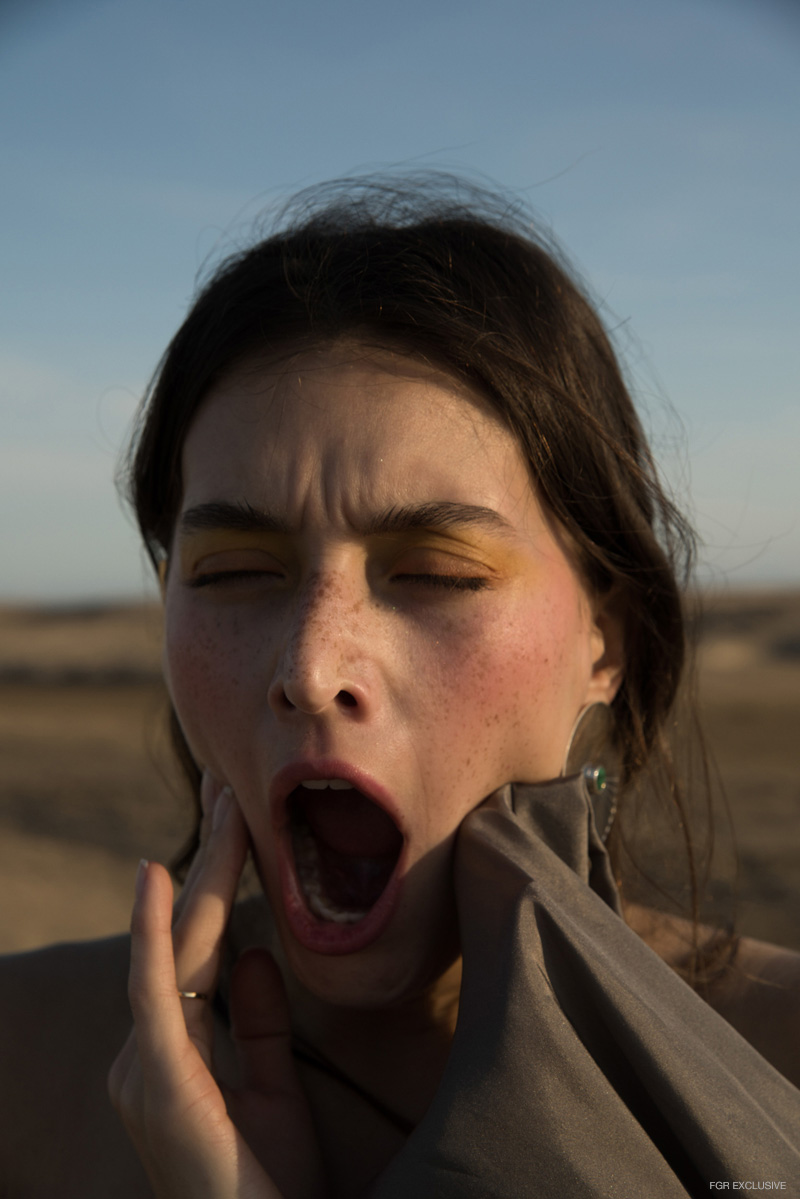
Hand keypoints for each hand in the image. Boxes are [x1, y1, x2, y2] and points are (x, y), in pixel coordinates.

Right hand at [108, 773, 326, 1198]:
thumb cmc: (269, 1186)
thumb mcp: (272, 1088)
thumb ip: (256, 1022)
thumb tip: (255, 955)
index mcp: (175, 1048)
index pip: (198, 944)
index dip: (217, 879)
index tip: (236, 817)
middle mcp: (147, 1049)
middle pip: (185, 932)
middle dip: (212, 857)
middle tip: (228, 785)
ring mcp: (143, 1064)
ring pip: (176, 945)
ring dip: (202, 870)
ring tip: (221, 804)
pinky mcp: (155, 1079)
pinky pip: (155, 989)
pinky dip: (154, 929)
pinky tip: (159, 874)